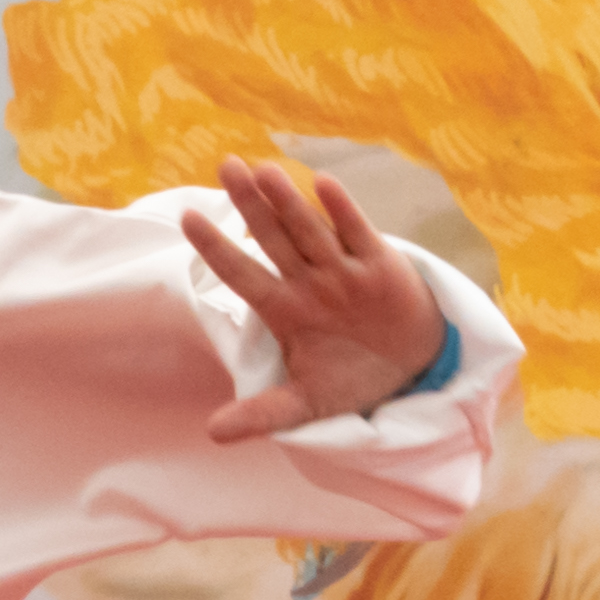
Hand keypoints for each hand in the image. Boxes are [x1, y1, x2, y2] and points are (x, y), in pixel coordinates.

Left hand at [184, 157, 444, 441]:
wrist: (412, 368)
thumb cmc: (351, 378)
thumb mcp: (305, 403)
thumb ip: (263, 414)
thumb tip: (213, 434)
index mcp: (284, 309)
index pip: (242, 274)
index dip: (216, 247)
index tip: (187, 218)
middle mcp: (309, 282)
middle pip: (273, 238)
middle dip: (249, 204)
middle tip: (225, 166)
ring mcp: (342, 270)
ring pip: (309, 230)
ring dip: (287, 201)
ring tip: (262, 170)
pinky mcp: (379, 265)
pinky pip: (357, 232)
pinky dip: (341, 211)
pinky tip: (321, 184)